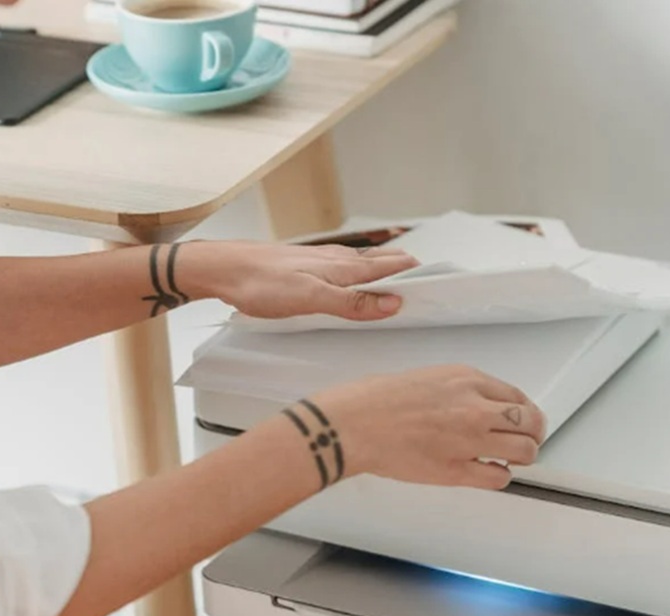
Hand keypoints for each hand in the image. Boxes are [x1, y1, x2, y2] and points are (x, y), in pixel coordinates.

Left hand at [185, 240, 418, 321]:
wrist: (223, 268)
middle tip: (434, 286)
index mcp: (344, 267)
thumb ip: (351, 302)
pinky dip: (363, 274)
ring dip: (388, 272)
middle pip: (384, 263)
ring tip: (406, 282)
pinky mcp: (307, 266)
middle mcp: (337, 260)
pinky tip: (357, 280)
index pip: (394, 267)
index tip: (446, 284)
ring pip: (365, 264)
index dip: (420, 275)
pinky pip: (346, 268)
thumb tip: (393, 302)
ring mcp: (322, 261)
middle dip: (410, 272)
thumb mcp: (309, 299)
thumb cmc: (260, 282)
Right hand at [307, 365, 546, 489]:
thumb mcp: (423, 377)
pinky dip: (499, 476)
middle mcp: (474, 407)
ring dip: (521, 457)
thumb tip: (467, 406)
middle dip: (531, 433)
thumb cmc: (372, 400)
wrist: (350, 424)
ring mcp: (468, 440)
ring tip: (509, 459)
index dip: (524, 412)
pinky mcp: (456, 470)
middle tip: (525, 441)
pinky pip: (498, 477)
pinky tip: (488, 472)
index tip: (521, 419)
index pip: (516, 396)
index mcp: (465, 379)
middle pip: (529, 422)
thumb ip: (453, 391)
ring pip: (524, 451)